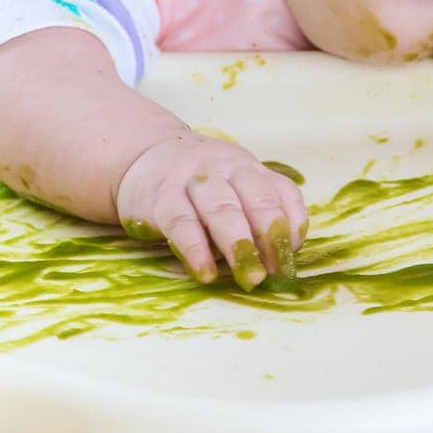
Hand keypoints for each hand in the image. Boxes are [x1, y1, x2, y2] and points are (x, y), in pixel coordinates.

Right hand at [114, 130, 307, 288]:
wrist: (141, 155)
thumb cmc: (199, 181)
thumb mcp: (233, 184)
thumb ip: (256, 211)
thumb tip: (280, 257)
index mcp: (249, 168)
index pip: (280, 192)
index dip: (291, 224)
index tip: (291, 254)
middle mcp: (225, 168)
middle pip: (256, 199)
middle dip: (270, 238)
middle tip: (276, 273)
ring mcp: (192, 180)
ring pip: (221, 209)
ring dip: (239, 244)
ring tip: (250, 277)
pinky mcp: (161, 197)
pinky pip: (181, 222)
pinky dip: (196, 249)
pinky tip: (205, 272)